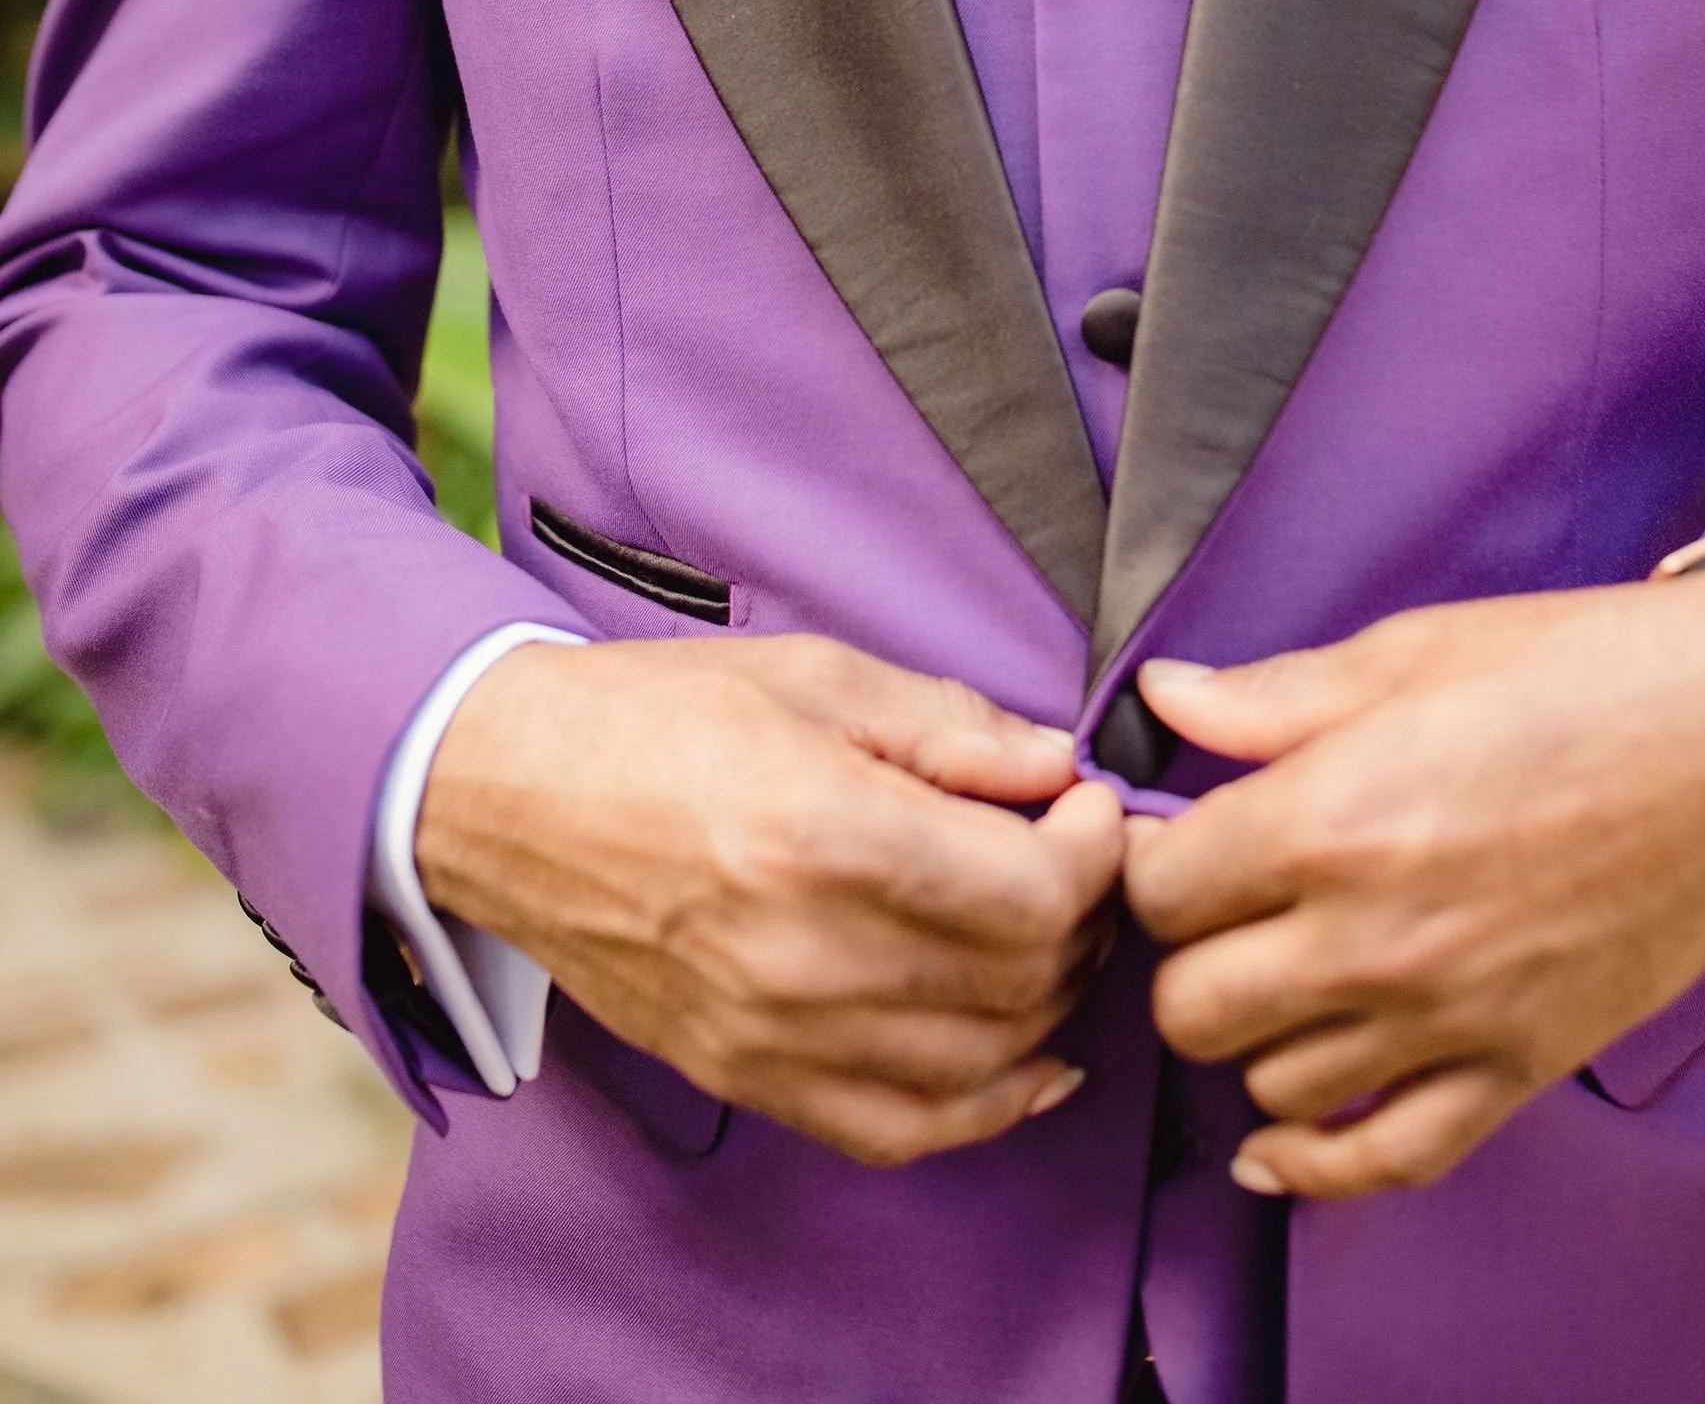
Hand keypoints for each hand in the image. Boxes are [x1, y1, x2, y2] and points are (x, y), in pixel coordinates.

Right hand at [416, 634, 1124, 1165]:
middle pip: (1023, 978)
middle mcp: (806, 953)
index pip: (1033, 892)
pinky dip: (987, 1107)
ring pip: (984, 1063)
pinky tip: (1030, 1060)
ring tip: (1042, 929)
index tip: (1090, 804)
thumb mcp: (815, 675)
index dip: (1097, 848)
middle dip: (1083, 915)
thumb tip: (1059, 766)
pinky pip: (903, 1131)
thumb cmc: (653, 717)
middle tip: (1073, 855)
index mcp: (827, 831)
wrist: (506, 796)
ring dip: (1047, 1000)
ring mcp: (773, 1033)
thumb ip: (950, 725)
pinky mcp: (747, 1076)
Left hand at [1121, 571, 1704, 1200]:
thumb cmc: (1582, 669)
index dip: (1152, 862)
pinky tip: (1278, 1144)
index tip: (1179, 840)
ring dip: (1256, 1034)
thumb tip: (1158, 703)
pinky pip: (1382, 1162)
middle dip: (1188, 956)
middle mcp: (1374, 937)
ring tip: (1281, 973)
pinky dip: (1316, 1165)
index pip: (1159, 891)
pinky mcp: (1518, 1070)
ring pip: (1269, 1085)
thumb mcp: (1409, 652)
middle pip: (1192, 1008)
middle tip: (1225, 909)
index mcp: (1331, 819)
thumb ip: (1271, 697)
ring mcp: (1448, 1019)